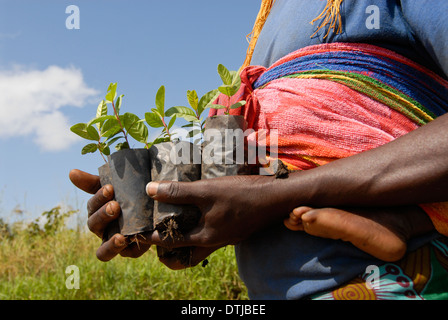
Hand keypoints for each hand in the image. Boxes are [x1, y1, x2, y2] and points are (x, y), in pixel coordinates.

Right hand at [69, 169, 150, 260]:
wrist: (159, 209)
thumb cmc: (135, 194)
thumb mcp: (121, 185)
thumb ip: (97, 180)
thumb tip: (71, 172)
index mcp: (99, 209)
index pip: (93, 204)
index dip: (98, 197)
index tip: (110, 188)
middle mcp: (102, 226)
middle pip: (94, 223)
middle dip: (103, 214)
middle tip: (115, 206)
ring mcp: (112, 240)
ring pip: (102, 244)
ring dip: (109, 239)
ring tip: (120, 234)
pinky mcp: (127, 251)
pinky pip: (116, 254)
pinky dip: (116, 249)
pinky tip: (124, 241)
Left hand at [145, 175, 289, 265]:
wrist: (276, 198)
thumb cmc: (242, 195)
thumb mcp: (207, 191)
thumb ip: (179, 192)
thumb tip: (150, 190)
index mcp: (204, 237)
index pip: (170, 243)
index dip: (152, 237)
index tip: (139, 230)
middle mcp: (214, 242)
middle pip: (184, 253)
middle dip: (167, 248)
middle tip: (155, 232)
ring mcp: (225, 237)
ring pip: (198, 244)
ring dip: (185, 238)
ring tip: (174, 220)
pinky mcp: (234, 228)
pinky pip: (211, 234)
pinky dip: (200, 227)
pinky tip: (198, 209)